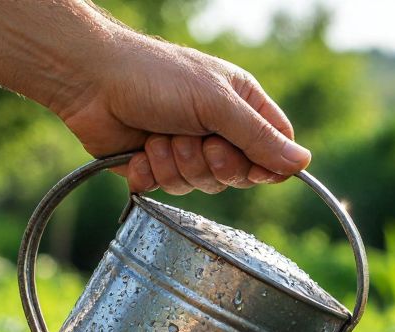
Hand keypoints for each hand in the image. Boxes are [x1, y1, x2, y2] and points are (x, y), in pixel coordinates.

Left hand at [53, 33, 309, 194]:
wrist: (91, 82)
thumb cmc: (156, 77)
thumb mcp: (216, 102)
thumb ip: (259, 136)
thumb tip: (302, 163)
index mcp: (242, 106)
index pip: (275, 150)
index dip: (266, 166)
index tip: (252, 166)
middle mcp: (218, 130)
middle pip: (238, 175)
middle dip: (212, 163)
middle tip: (197, 140)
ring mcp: (187, 150)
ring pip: (202, 186)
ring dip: (177, 165)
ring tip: (160, 137)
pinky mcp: (157, 167)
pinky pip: (168, 190)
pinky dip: (152, 172)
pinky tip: (140, 150)